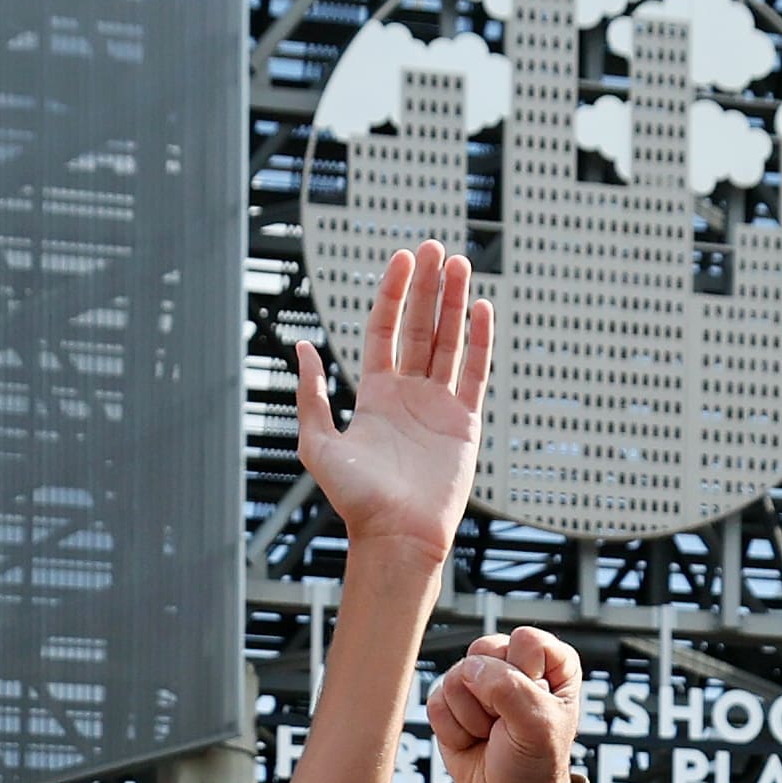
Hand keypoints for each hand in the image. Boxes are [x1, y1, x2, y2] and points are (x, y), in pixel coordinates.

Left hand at [296, 240, 491, 554]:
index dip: (392, 294)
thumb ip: (310, 394)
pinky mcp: (465, 421)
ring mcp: (439, 406)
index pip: (385, 330)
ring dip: (453, 302)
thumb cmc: (355, 497)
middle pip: (419, 327)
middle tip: (435, 248)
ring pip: (448, 341)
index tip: (402, 259)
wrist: (396, 534)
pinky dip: (480, 340)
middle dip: (427, 287)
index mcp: (374, 395)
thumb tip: (301, 346)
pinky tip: (480, 307)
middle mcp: (408, 395)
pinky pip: (475, 372)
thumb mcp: (318, 442)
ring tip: (459, 263)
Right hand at [428, 628, 581, 782]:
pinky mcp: (450, 702)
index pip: (526, 640)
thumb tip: (470, 668)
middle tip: (506, 722)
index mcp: (550, 662)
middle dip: (491, 695)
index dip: (524, 674)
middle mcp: (513, 665)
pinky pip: (436, 701)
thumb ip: (510, 688)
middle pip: (484, 650)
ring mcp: (479, 683)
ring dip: (472, 717)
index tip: (532, 705)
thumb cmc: (535, 764)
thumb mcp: (538, 726)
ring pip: (456, 675)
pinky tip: (472, 739)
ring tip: (491, 733)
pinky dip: (453, 730)